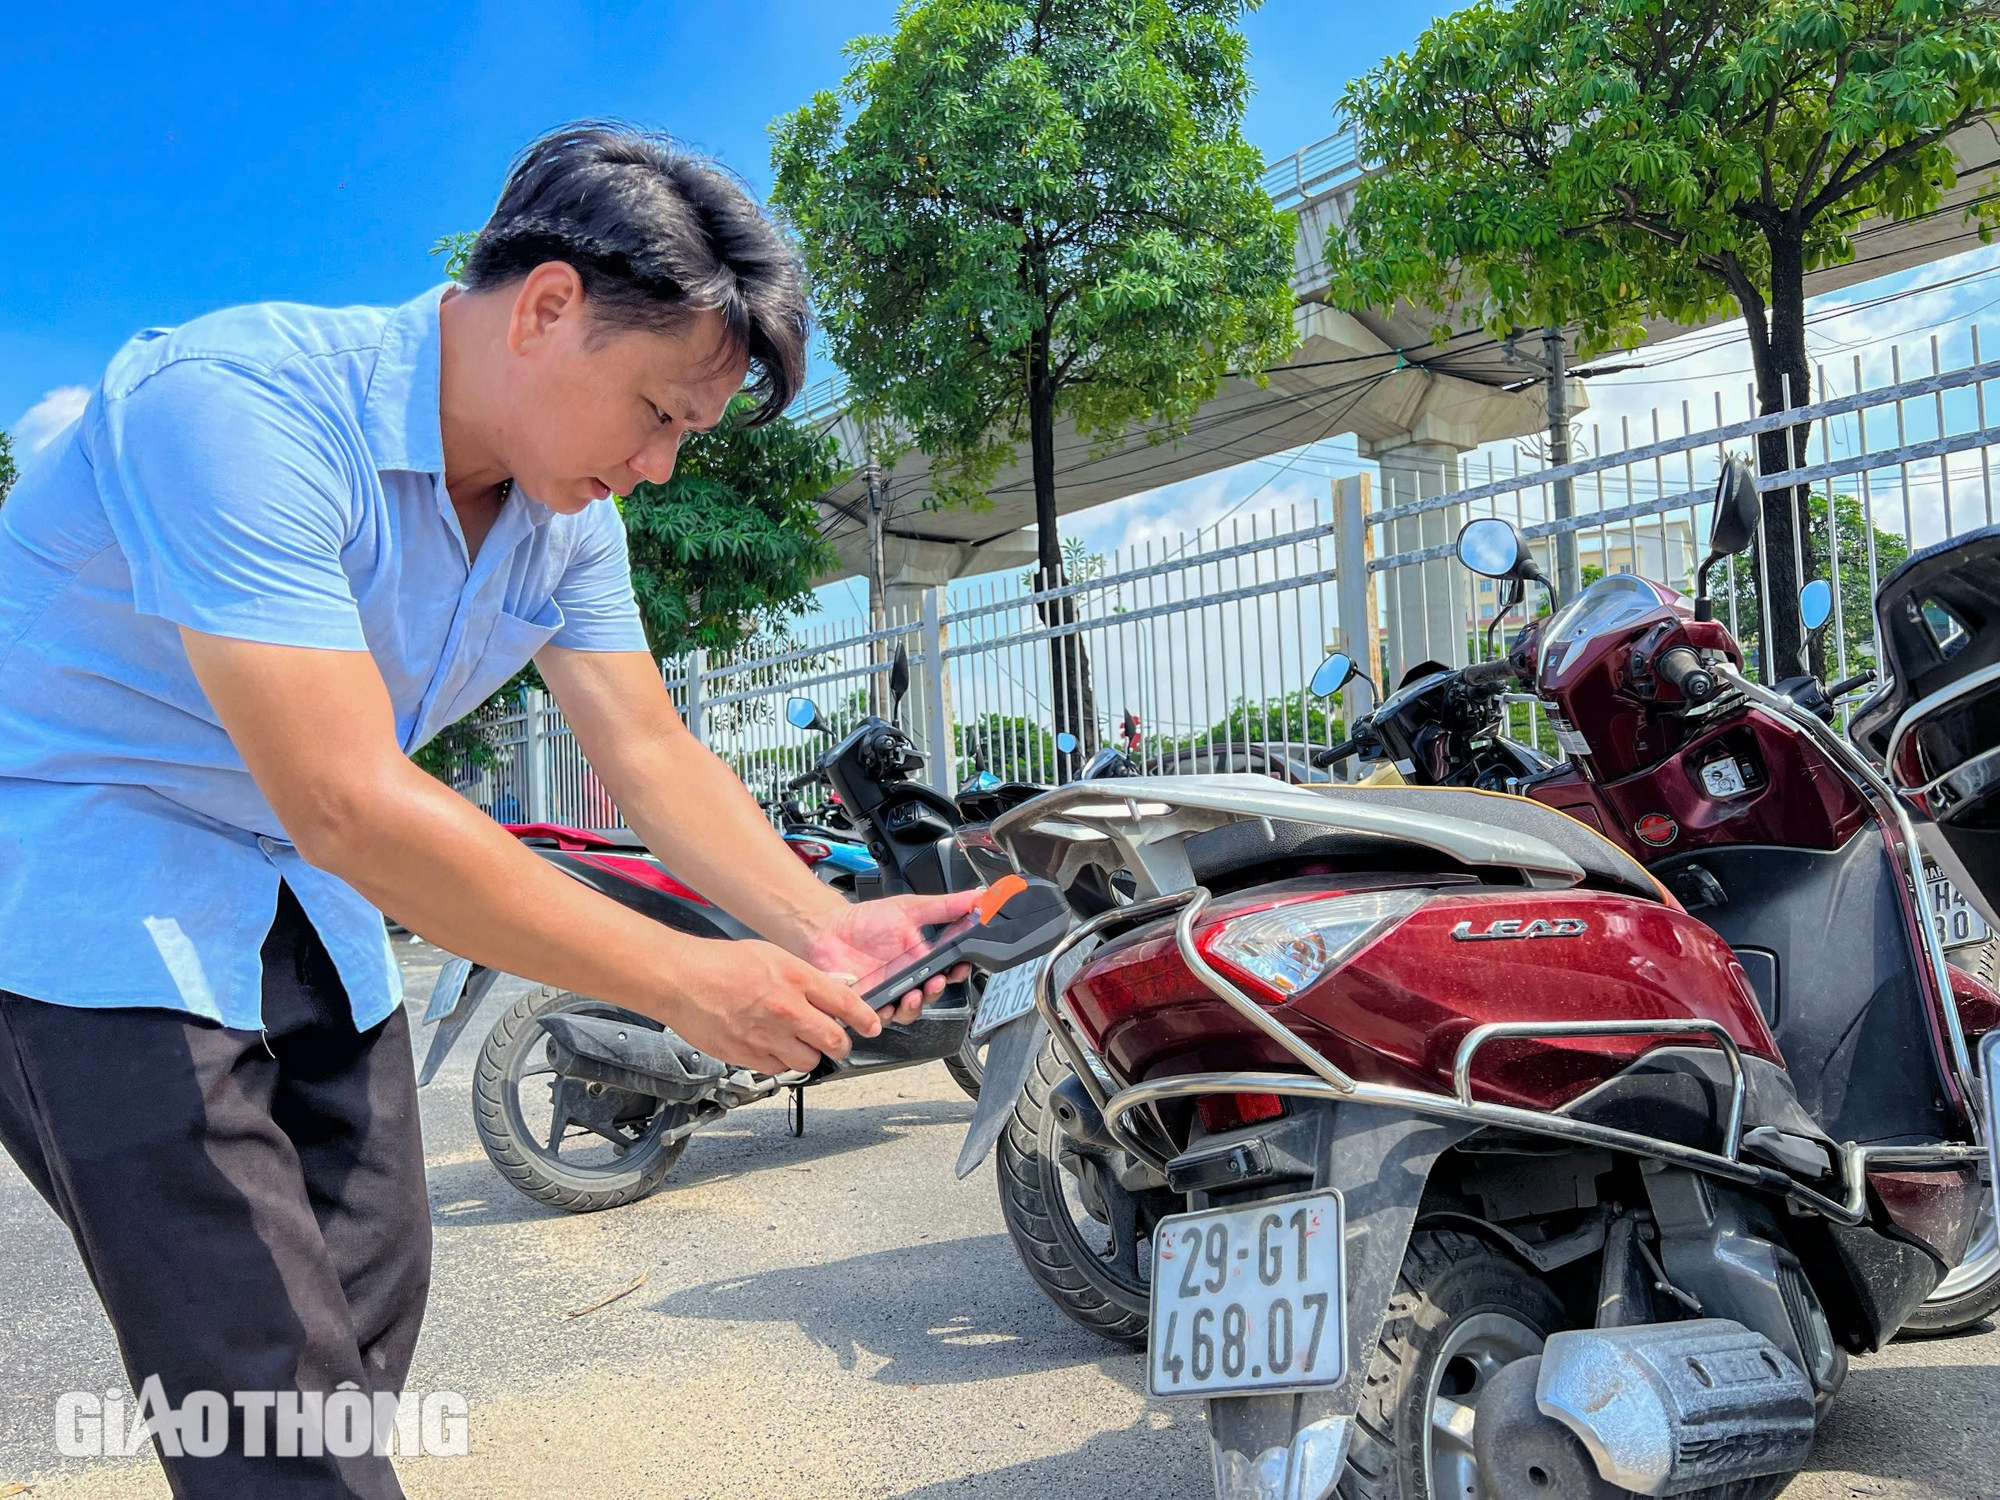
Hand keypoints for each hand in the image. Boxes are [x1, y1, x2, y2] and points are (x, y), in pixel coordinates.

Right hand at [669, 937, 888, 1074]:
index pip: (846, 1005)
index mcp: (796, 979)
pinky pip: (778, 1069)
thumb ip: (809, 975)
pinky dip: (780, 1062)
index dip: (865, 1020)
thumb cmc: (721, 963)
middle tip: (837, 1042)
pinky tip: (772, 1046)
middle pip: (834, 1041)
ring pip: (808, 1061)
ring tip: (799, 1043)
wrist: (681, 980)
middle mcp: (786, 1010)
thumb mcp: (773, 955)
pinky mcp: (747, 1056)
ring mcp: (767, 1036)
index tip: (872, 1026)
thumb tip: (842, 983)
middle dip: (841, 1045)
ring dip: (809, 1055)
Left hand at [802, 890, 981, 1025]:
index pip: (948, 972)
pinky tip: (885, 1005)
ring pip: (907, 1012)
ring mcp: (887, 995)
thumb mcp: (910, 908)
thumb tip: (977, 898)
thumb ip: (944, 906)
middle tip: (935, 981)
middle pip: (930, 997)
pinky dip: (883, 1015)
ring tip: (912, 994)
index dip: (957, 973)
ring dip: (913, 1007)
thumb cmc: (866, 921)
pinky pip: (878, 1018)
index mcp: (921, 960)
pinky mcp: (866, 1005)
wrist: (828, 929)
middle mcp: (907, 981)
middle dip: (936, 992)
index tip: (961, 966)